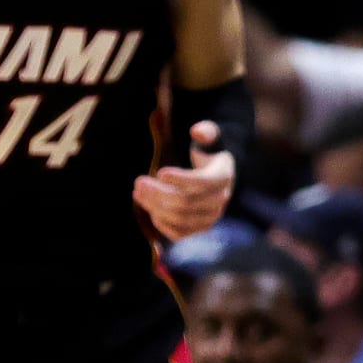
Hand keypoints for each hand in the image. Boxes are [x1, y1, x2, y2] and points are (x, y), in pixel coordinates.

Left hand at [133, 122, 234, 240]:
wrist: (216, 173)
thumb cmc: (208, 152)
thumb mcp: (210, 138)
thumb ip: (206, 131)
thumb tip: (197, 130)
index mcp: (223, 176)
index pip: (202, 182)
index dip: (180, 179)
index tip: (160, 172)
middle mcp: (220, 199)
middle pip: (186, 202)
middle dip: (159, 193)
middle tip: (139, 182)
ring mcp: (211, 216)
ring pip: (180, 219)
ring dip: (155, 207)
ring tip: (138, 193)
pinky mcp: (200, 227)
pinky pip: (179, 233)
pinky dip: (162, 223)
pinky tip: (150, 208)